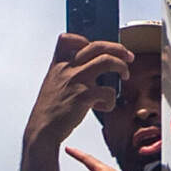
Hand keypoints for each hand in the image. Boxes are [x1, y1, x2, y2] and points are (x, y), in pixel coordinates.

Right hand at [24, 32, 132, 150]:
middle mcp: (67, 69)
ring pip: (107, 61)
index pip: (67, 39)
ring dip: (121, 66)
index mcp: (58, 65)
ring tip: (125, 75)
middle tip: (128, 56)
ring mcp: (76, 81)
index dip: (84, 39)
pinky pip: (109, 91)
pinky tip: (104, 106)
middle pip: (97, 46)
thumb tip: (93, 67)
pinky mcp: (84, 96)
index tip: (97, 48)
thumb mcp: (53, 84)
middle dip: (118, 48)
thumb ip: (68, 73)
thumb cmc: (50, 110)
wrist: (42, 131)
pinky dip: (112, 99)